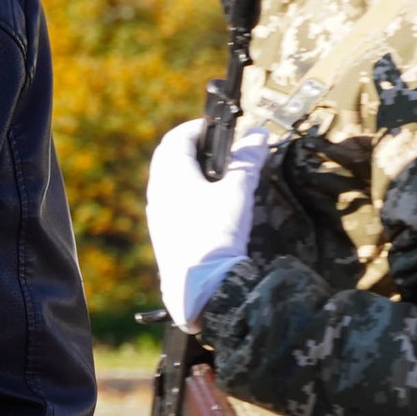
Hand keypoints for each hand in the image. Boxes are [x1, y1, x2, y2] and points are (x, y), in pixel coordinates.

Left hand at [147, 120, 269, 327]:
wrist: (201, 286)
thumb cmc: (217, 233)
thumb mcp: (238, 191)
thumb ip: (247, 160)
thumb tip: (259, 134)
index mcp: (171, 174)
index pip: (177, 138)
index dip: (197, 129)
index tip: (217, 130)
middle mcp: (158, 190)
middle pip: (168, 156)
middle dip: (192, 148)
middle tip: (218, 150)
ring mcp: (157, 213)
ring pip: (167, 180)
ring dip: (188, 171)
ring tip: (216, 176)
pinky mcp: (161, 233)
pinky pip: (169, 202)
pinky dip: (185, 192)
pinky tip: (206, 205)